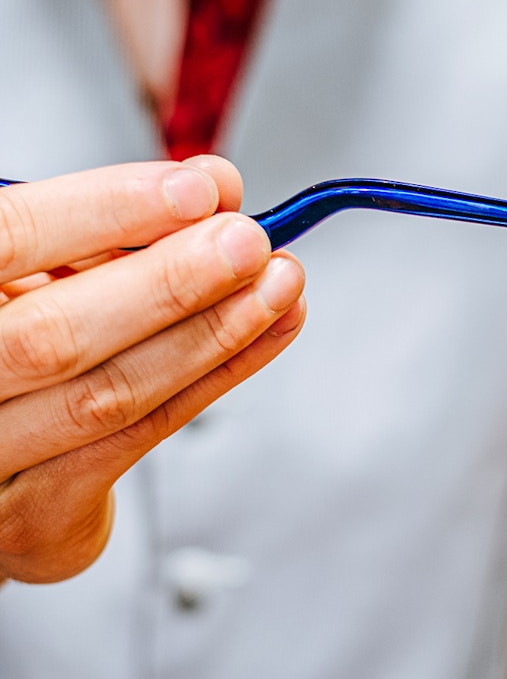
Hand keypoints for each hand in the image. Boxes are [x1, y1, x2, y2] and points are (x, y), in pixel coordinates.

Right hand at [0, 156, 305, 584]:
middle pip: (55, 334)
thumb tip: (212, 189)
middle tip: (249, 241)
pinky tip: (271, 329)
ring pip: (111, 393)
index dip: (103, 210)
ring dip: (213, 331)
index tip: (198, 188)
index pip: (8, 238)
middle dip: (170, 282)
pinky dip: (219, 373)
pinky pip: (145, 435)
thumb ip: (107, 233)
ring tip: (279, 284)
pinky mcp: (34, 519)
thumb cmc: (15, 341)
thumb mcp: (37, 273)